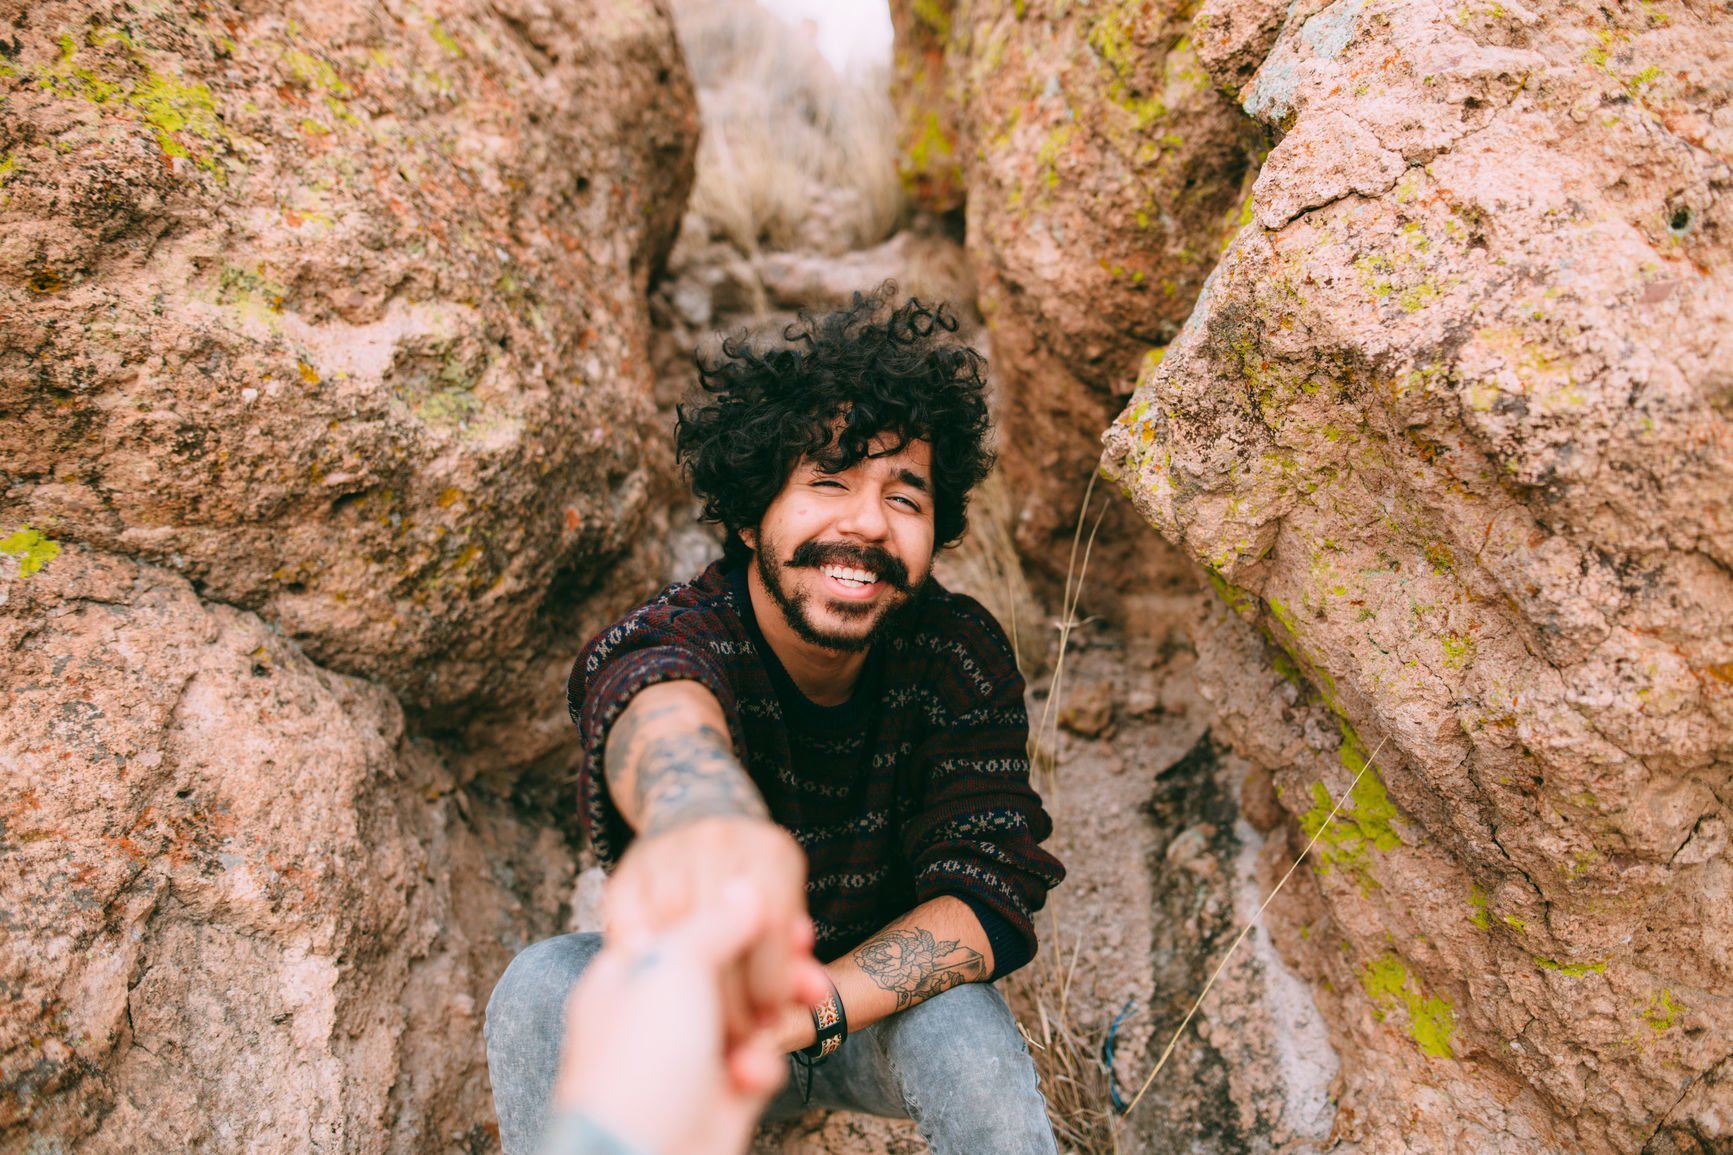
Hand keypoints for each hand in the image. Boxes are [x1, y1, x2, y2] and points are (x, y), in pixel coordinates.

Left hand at [554, 882, 823, 1154]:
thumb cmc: (642, 1061)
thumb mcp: (674, 966)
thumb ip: (714, 922)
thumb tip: (745, 887)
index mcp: (624, 976)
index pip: (678, 927)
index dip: (725, 910)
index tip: (765, 896)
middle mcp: (653, 1015)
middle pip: (720, 968)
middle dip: (766, 956)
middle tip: (803, 938)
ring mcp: (685, 1060)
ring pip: (746, 1015)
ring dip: (777, 1006)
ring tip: (810, 991)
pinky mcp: (718, 1100)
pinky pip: (754, 1064)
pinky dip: (762, 1064)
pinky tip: (753, 1073)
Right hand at [605, 815, 815, 1044]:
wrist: (697, 813)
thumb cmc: (752, 883)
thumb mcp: (783, 905)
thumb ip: (795, 955)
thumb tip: (817, 996)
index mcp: (770, 851)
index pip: (770, 923)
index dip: (770, 982)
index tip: (769, 1019)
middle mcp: (719, 841)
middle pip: (719, 928)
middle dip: (729, 997)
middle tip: (736, 1037)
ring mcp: (668, 851)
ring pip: (672, 925)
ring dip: (683, 987)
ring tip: (699, 1025)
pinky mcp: (626, 868)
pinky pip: (626, 922)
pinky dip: (640, 963)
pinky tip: (656, 994)